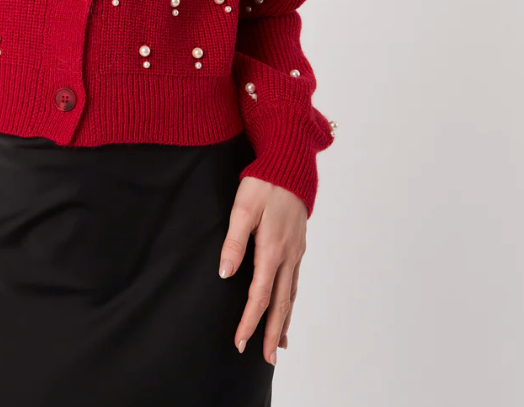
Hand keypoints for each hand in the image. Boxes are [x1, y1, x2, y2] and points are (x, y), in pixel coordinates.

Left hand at [218, 177, 306, 363]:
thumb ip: (233, 243)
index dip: (250, 321)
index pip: (260, 295)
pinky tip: (287, 307)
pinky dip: (291, 300)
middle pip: (280, 303)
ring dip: (284, 321)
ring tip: (278, 344)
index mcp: (272, 249)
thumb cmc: (263, 183)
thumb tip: (225, 275)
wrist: (290, 165)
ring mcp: (296, 251)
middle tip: (265, 359)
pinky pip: (295, 280)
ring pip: (291, 294)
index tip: (240, 342)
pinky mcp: (298, 245)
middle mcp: (288, 255)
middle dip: (271, 332)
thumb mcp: (242, 209)